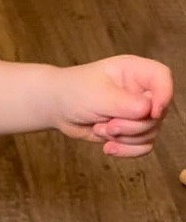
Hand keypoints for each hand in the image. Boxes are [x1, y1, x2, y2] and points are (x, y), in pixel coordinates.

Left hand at [53, 55, 172, 157]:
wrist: (57, 108)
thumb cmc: (74, 91)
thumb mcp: (98, 95)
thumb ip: (124, 103)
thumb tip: (148, 110)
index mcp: (135, 71)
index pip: (162, 77)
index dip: (164, 95)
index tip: (152, 112)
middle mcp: (140, 91)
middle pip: (158, 113)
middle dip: (132, 126)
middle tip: (109, 125)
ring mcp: (138, 112)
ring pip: (151, 132)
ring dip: (126, 138)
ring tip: (101, 129)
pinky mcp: (131, 130)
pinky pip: (143, 146)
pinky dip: (127, 150)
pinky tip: (108, 147)